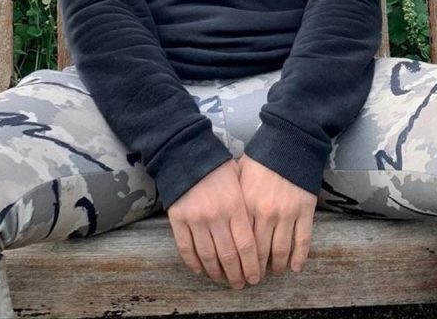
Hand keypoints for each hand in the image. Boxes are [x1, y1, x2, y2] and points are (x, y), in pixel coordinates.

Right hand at [166, 160, 260, 289]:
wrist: (186, 152)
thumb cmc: (217, 166)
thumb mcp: (239, 180)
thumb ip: (246, 206)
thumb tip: (258, 231)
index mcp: (235, 205)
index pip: (247, 245)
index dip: (252, 266)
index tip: (255, 277)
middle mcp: (216, 216)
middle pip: (229, 256)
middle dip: (236, 275)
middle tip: (240, 284)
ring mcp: (196, 219)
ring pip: (208, 256)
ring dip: (216, 273)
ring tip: (222, 279)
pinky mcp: (178, 219)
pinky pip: (186, 248)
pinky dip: (193, 263)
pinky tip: (200, 270)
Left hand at [237, 154, 316, 276]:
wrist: (289, 142)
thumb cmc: (261, 158)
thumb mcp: (240, 174)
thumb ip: (233, 197)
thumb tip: (220, 216)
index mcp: (247, 204)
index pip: (241, 241)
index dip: (239, 259)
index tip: (237, 268)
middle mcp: (266, 213)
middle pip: (259, 251)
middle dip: (256, 268)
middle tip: (253, 278)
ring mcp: (287, 214)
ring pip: (281, 250)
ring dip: (277, 266)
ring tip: (274, 272)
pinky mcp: (305, 211)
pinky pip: (303, 241)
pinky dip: (299, 257)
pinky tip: (295, 268)